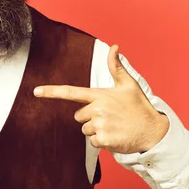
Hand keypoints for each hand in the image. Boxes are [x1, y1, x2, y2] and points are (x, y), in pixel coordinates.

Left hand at [34, 45, 168, 153]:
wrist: (153, 131)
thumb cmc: (139, 107)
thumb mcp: (129, 85)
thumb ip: (117, 67)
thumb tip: (114, 47)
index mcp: (100, 95)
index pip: (71, 92)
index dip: (52, 92)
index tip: (36, 92)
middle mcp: (98, 108)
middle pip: (79, 116)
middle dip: (91, 118)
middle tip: (110, 117)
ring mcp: (100, 124)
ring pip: (85, 130)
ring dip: (97, 130)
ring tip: (114, 126)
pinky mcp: (103, 139)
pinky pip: (92, 142)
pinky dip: (102, 142)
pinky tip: (115, 136)